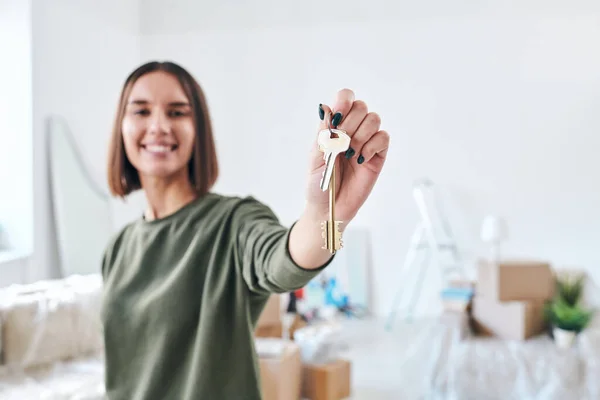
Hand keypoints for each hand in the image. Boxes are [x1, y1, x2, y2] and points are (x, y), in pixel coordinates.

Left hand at [304, 88, 389, 223]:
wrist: (329, 209)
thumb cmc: (318, 185)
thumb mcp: (315, 157)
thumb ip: (323, 133)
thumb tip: (324, 107)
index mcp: (333, 126)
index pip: (345, 98)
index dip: (344, 101)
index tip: (338, 117)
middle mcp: (351, 130)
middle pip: (361, 106)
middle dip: (350, 124)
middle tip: (341, 145)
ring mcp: (366, 142)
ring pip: (374, 119)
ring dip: (361, 135)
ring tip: (350, 154)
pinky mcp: (378, 155)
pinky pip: (383, 138)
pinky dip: (372, 145)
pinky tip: (361, 159)